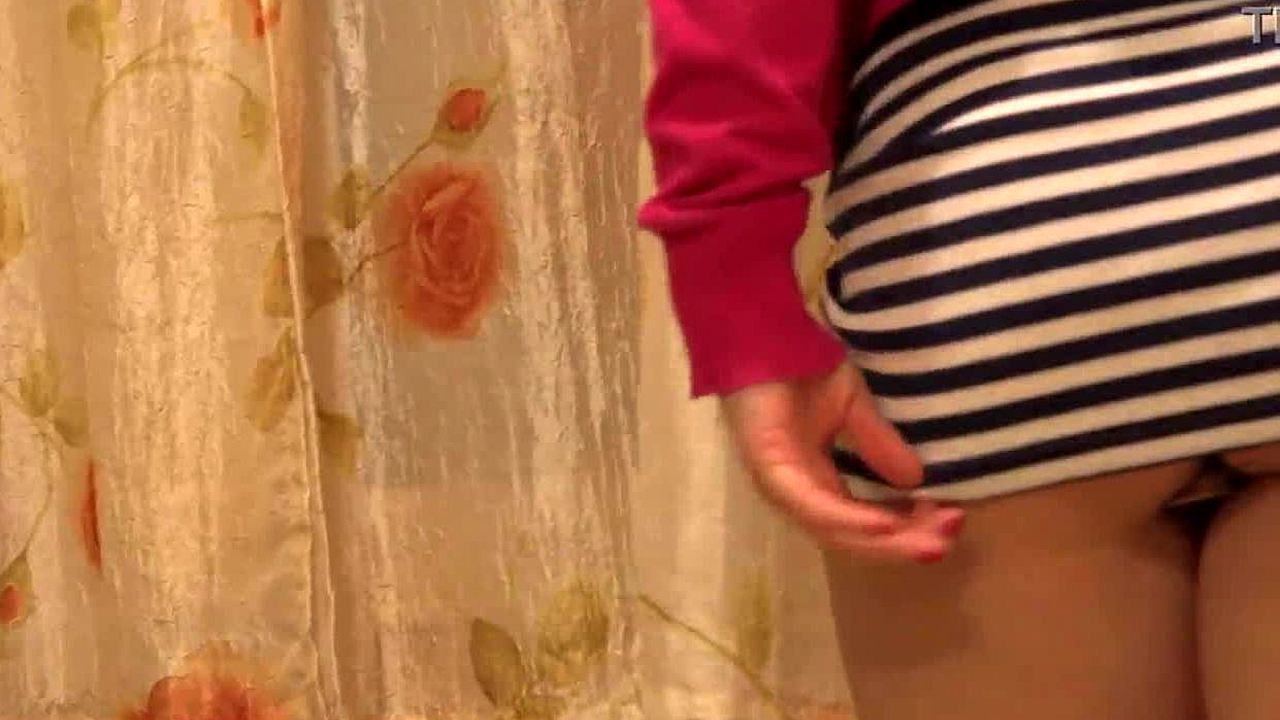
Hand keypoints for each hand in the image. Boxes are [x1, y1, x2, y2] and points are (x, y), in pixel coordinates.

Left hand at [721, 361, 964, 563]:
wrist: (761, 336)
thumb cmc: (799, 369)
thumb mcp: (853, 407)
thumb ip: (879, 442)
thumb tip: (916, 479)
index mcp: (815, 482)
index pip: (863, 521)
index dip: (906, 528)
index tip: (952, 523)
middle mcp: (798, 494)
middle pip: (854, 536)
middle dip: (903, 543)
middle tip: (948, 541)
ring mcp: (781, 488)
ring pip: (836, 532)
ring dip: (885, 540)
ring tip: (927, 540)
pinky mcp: (769, 473)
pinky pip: (812, 507)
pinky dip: (848, 519)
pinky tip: (884, 524)